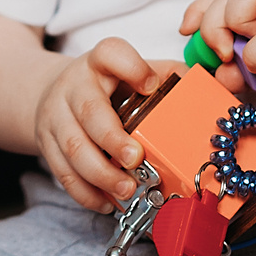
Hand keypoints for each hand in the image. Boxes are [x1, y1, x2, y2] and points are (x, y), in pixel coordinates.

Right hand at [34, 37, 167, 211]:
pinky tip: (108, 202)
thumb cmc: (105, 84)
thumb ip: (166, 75)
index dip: (130, 67)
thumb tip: (208, 90)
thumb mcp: (130, 70)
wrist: (53, 91)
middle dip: (113, 139)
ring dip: (101, 175)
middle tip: (136, 159)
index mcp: (99, 63)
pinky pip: (63, 174)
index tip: (151, 84)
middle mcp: (73, 87)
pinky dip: (86, 193)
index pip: (110, 53)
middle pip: (89, 111)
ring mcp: (56, 117)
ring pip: (73, 148)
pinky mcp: (47, 145)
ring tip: (127, 189)